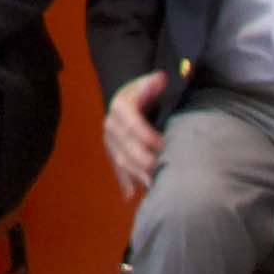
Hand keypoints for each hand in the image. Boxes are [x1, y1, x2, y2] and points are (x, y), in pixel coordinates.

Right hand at [101, 71, 169, 191]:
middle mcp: (111, 124)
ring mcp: (110, 141)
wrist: (125, 100)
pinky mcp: (112, 153)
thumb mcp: (146, 83)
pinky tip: (131, 195)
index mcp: (120, 107)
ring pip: (121, 159)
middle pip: (126, 145)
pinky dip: (124, 182)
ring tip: (152, 184)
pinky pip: (117, 169)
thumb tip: (161, 78)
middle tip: (160, 169)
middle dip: (142, 159)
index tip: (163, 143)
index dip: (146, 134)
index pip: (132, 122)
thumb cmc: (140, 92)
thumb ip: (152, 84)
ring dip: (136, 173)